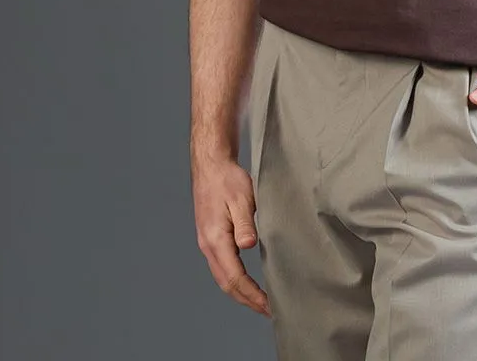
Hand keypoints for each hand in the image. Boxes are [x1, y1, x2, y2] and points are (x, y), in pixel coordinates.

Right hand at [191, 152, 270, 317]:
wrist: (211, 165)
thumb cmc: (228, 179)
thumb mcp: (242, 198)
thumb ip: (245, 223)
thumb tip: (248, 245)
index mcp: (216, 239)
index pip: (235, 277)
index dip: (252, 295)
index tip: (268, 306)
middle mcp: (208, 245)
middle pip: (227, 283)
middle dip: (247, 300)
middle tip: (268, 311)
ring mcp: (207, 242)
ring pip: (223, 277)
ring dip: (240, 292)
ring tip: (259, 302)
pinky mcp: (210, 237)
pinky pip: (222, 267)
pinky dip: (235, 279)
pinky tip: (246, 281)